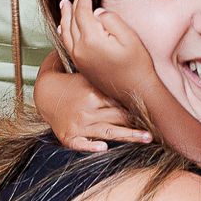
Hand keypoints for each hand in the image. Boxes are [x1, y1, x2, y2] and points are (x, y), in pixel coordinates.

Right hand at [33, 64, 150, 152]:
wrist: (41, 95)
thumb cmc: (66, 82)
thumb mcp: (80, 70)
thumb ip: (97, 68)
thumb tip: (113, 51)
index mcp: (93, 91)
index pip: (120, 99)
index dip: (137, 104)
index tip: (154, 107)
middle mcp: (89, 108)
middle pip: (119, 116)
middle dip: (138, 121)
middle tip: (159, 126)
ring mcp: (80, 124)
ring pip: (109, 131)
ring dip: (129, 136)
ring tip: (147, 138)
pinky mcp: (70, 136)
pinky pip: (82, 143)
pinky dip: (92, 146)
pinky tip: (104, 149)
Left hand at [57, 0, 159, 106]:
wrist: (136, 91)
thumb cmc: (137, 65)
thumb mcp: (130, 38)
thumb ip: (112, 20)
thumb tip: (97, 11)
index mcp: (92, 40)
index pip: (82, 12)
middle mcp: (81, 49)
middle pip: (72, 20)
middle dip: (74, 3)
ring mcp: (79, 58)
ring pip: (66, 32)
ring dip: (65, 15)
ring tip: (64, 4)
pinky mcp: (81, 65)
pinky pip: (67, 44)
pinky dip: (63, 31)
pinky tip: (63, 27)